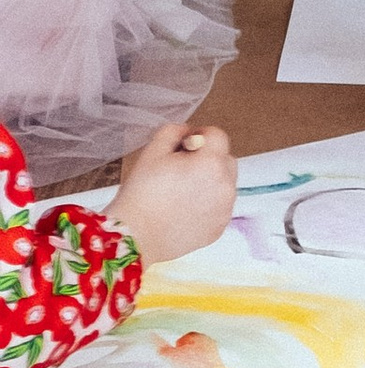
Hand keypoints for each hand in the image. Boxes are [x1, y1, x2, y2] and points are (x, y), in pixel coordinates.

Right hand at [106, 120, 235, 262]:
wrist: (136, 235)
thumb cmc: (142, 194)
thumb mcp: (153, 151)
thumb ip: (174, 132)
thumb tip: (187, 132)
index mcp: (211, 163)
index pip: (218, 135)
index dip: (200, 134)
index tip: (184, 144)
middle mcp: (225, 186)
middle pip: (225, 159)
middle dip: (208, 157)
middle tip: (181, 168)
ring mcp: (225, 209)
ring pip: (224, 184)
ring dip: (210, 180)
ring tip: (180, 190)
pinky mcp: (220, 227)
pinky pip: (220, 206)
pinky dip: (208, 202)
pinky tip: (183, 207)